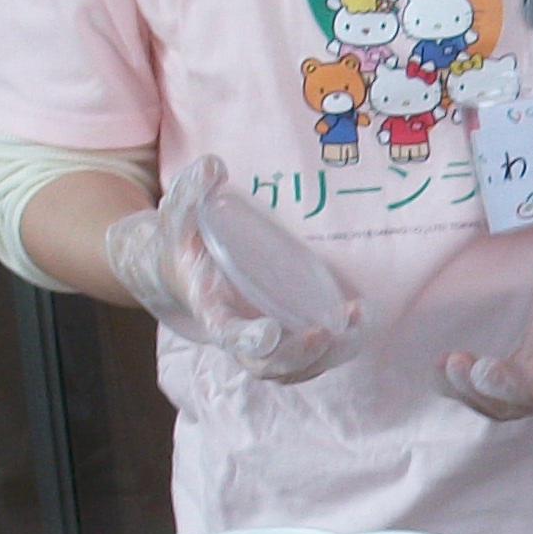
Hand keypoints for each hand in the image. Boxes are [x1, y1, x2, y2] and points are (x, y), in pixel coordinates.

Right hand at [101, 156, 359, 379]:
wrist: (174, 269)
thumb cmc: (181, 241)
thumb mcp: (178, 214)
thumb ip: (191, 192)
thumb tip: (213, 166)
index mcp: (208, 306)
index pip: (226, 333)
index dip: (247, 339)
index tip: (270, 334)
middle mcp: (233, 332)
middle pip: (265, 365)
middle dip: (298, 356)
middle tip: (328, 332)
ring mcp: (256, 340)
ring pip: (290, 367)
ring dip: (326, 355)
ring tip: (356, 322)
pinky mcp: (276, 336)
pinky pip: (304, 357)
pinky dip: (333, 348)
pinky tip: (357, 320)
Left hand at [442, 214, 532, 419]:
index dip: (513, 388)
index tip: (483, 369)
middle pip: (518, 405)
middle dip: (481, 392)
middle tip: (453, 362)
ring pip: (501, 400)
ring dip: (469, 390)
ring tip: (442, 365)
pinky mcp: (527, 359)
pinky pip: (494, 381)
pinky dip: (467, 379)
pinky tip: (443, 362)